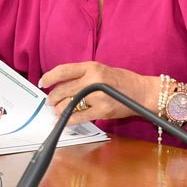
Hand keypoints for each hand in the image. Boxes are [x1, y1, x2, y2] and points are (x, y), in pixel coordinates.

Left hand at [38, 61, 158, 121]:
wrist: (142, 92)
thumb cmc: (123, 81)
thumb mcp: (102, 70)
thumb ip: (83, 75)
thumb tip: (61, 84)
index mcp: (92, 67)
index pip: (63, 70)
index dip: (49, 77)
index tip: (43, 82)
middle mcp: (93, 80)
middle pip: (63, 90)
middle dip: (52, 98)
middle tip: (50, 102)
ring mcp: (97, 96)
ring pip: (68, 104)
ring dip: (59, 110)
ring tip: (57, 111)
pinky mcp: (102, 111)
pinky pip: (78, 117)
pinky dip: (68, 120)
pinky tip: (64, 120)